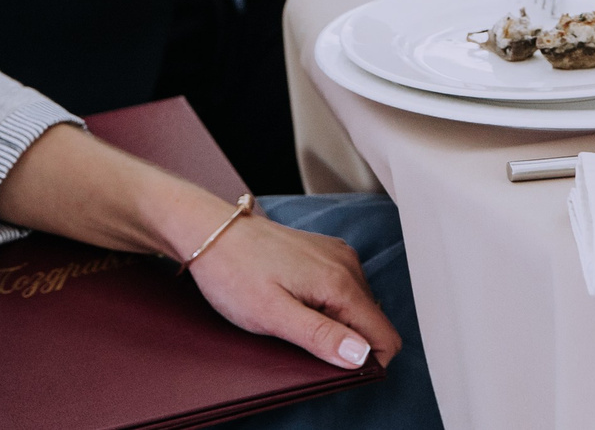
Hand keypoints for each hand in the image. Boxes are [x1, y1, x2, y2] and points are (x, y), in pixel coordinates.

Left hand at [186, 208, 400, 371]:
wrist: (209, 231)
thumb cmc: (233, 271)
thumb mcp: (272, 315)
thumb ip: (320, 336)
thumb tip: (361, 356)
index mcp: (340, 282)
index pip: (385, 336)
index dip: (366, 362)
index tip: (331, 363)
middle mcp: (346, 264)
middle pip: (372, 323)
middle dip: (345, 341)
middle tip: (299, 335)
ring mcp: (336, 254)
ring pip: (358, 307)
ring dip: (333, 322)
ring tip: (291, 314)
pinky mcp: (324, 252)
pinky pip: (343, 289)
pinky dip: (326, 304)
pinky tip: (293, 298)